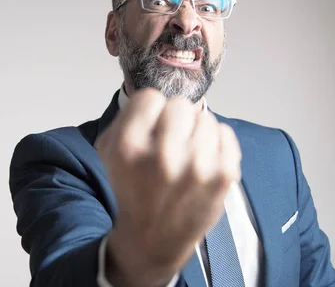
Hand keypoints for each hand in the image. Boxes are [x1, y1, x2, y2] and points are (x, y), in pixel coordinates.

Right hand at [95, 88, 241, 286]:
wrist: (152, 238)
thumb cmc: (132, 188)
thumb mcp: (109, 152)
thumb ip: (128, 118)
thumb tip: (157, 98)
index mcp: (129, 146)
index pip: (150, 97)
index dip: (149, 112)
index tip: (150, 130)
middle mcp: (162, 154)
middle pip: (180, 104)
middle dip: (174, 121)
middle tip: (170, 142)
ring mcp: (197, 166)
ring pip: (205, 117)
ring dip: (196, 132)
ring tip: (187, 154)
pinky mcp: (223, 176)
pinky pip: (225, 133)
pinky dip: (216, 143)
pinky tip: (204, 161)